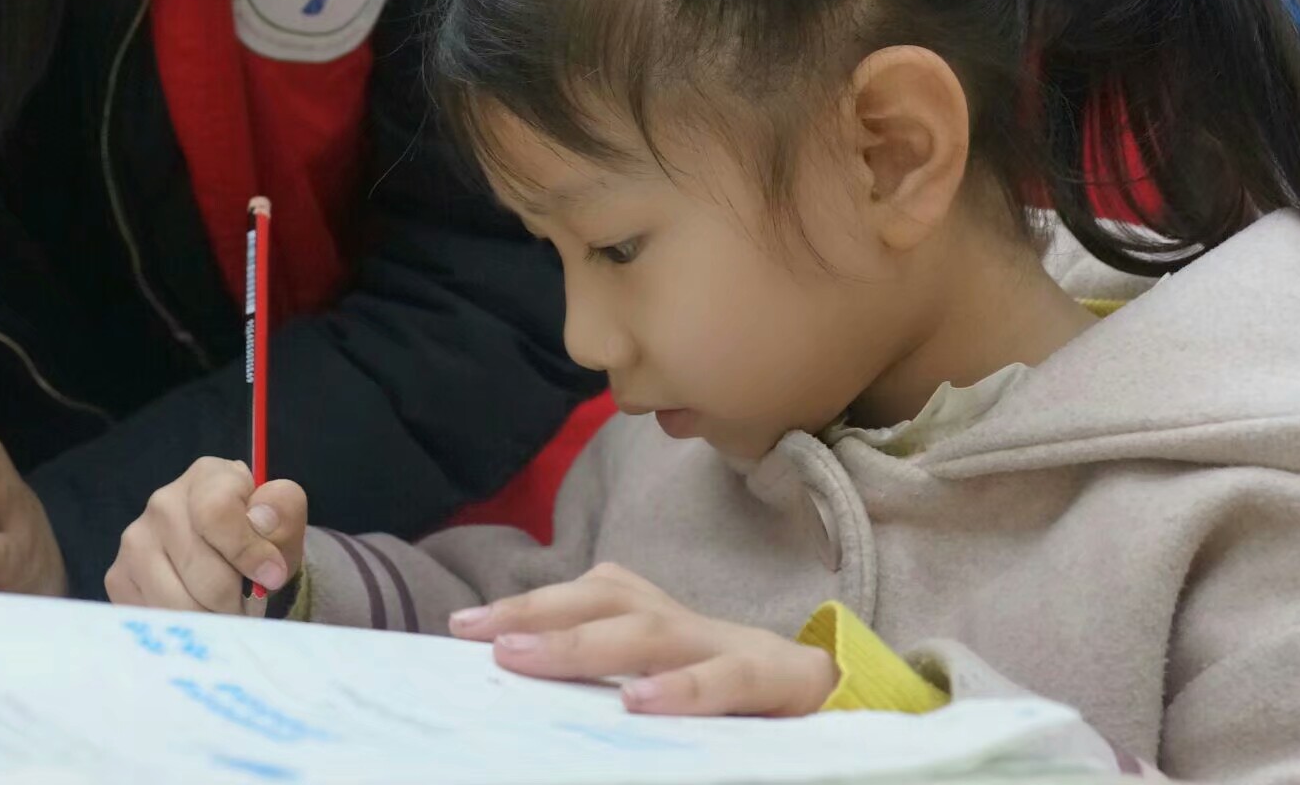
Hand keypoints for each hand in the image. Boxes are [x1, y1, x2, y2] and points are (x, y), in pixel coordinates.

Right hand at [103, 456, 305, 613]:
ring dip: (212, 619)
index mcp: (207, 477)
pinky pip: (156, 621)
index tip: (272, 575)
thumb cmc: (259, 540)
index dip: (249, 553)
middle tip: (245, 600)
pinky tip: (196, 612)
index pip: (217, 513)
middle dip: (236, 599)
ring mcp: (134, 542)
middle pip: (204, 574)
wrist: (230, 563)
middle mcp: (162, 503)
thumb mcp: (283, 523)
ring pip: (179, 605)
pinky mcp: (118, 579)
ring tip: (223, 608)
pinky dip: (185, 628)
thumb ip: (283, 513)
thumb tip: (262, 519)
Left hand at [449, 563, 836, 716]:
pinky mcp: (776, 681)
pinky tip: (639, 702)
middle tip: (481, 635)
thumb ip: (604, 684)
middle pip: (607, 599)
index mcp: (656, 618)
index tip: (462, 625)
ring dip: (586, 643)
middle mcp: (684, 622)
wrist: (837, 700)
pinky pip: (726, 679)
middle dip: (540, 612)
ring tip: (529, 656)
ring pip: (652, 631)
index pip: (585, 596)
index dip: (526, 605)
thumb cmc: (733, 699)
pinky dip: (682, 688)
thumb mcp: (665, 684)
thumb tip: (522, 696)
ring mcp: (729, 646)